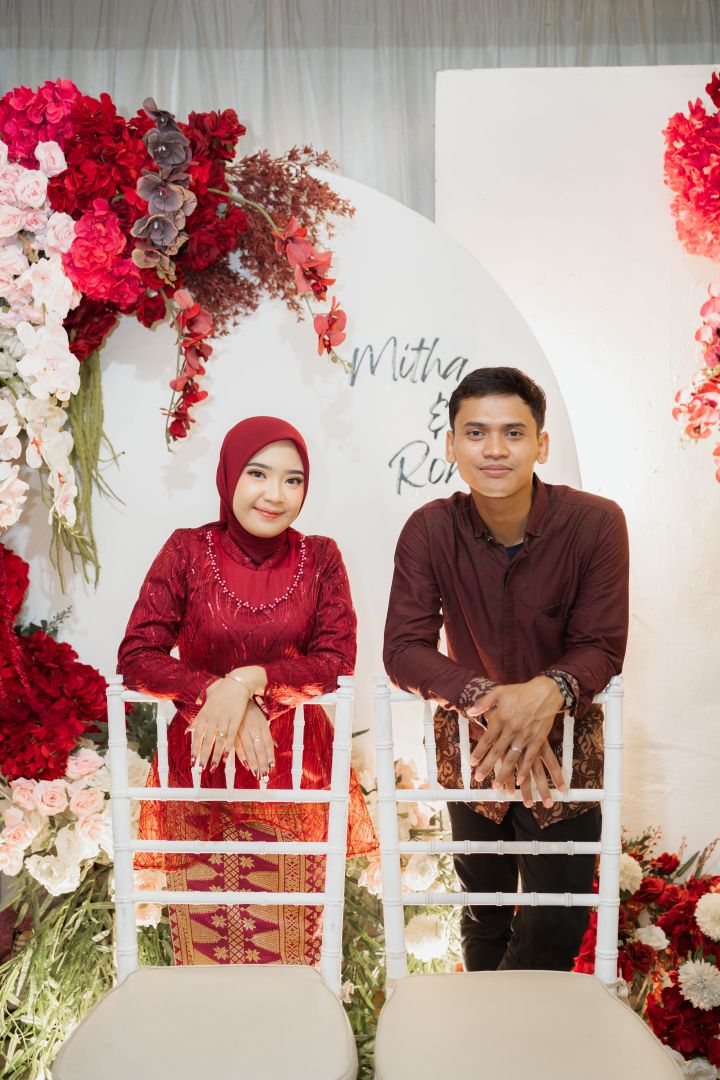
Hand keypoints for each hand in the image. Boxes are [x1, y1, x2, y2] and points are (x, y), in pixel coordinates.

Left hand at [190, 676, 249, 769]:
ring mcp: (224, 720)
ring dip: (215, 755)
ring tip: (212, 767)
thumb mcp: (205, 708)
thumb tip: (187, 731)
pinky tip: (225, 757)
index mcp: (204, 716)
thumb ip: (197, 721)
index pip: (197, 736)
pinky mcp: (235, 720)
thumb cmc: (220, 696)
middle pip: (206, 741)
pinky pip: (231, 737)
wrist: (235, 685)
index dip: (194, 750)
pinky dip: (227, 747)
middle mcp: (212, 719)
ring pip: (218, 741)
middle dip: (203, 756)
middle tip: (200, 769)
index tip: (192, 762)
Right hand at [234, 699, 274, 778]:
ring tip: (257, 774)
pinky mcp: (233, 732)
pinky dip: (241, 756)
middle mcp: (253, 729)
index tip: (271, 767)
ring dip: (253, 763)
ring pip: (249, 750)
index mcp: (262, 725)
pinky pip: (237, 746)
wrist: (235, 696)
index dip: (269, 756)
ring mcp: (242, 731)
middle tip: (264, 776)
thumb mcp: (262, 719)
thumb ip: (267, 733)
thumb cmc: (250, 709)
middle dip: (262, 764)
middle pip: (259, 749)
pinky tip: (246, 765)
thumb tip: (275, 746)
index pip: (267, 744)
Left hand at [467, 677, 565, 806]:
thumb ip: (483, 703)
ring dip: (504, 773)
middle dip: (487, 766)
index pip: (487, 739)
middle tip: (478, 778)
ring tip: (496, 786)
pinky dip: (524, 770)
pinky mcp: (538, 740)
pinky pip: (530, 758)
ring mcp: (525, 736)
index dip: (478, 752)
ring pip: (512, 759)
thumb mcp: (499, 692)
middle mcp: (512, 730)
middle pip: (497, 752)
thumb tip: (469, 711)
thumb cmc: (520, 692)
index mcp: (501, 719)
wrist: (545, 692)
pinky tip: (519, 781)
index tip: (471, 763)